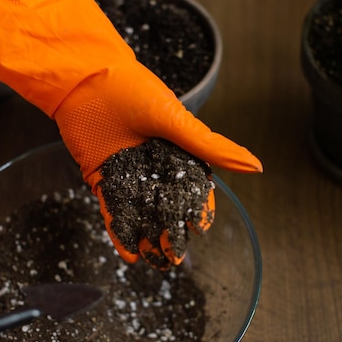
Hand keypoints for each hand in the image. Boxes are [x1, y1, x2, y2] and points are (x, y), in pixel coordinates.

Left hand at [0, 0, 261, 267]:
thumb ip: (211, 147)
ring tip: (154, 261)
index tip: (199, 229)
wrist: (84, 80)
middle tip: (174, 257)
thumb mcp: (175, 120)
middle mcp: (152, 167)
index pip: (193, 190)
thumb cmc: (133, 92)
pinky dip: (119, 233)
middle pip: (166, 207)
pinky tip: (129, 255)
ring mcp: (126, 175)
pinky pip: (111, 211)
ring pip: (140, 214)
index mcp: (176, 152)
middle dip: (171, 233)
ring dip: (146, 238)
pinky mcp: (101, 179)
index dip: (197, 211)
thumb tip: (257, 167)